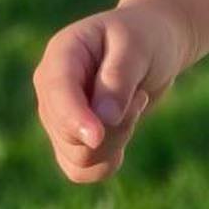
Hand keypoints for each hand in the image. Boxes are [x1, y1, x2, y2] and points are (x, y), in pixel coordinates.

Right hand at [32, 0, 192, 182]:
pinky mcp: (72, 139)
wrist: (156, 45)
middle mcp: (52, 90)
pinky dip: (108, 160)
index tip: (97, 136)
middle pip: (67, 134)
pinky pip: (82, 171)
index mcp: (61, 55)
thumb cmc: (147, 36)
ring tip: (135, 105)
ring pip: (77, 157)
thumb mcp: (138, 46)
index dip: (74, 119)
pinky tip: (126, 129)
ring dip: (116, 141)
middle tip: (140, 97)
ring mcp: (59, 117)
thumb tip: (104, 121)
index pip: (56, 93)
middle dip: (113, 128)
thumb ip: (119, 80)